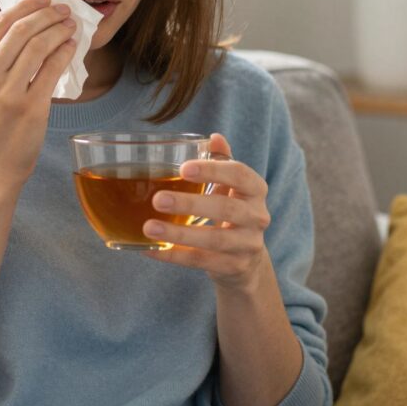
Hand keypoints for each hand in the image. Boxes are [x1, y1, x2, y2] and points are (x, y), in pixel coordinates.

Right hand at [0, 0, 77, 184]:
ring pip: (38, 46)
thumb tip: (27, 25)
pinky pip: (52, 69)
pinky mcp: (30, 108)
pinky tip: (71, 47)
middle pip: (21, 30)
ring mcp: (7, 93)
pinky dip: (64, 53)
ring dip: (59, 29)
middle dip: (47, 13)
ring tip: (70, 25)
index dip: (25, 5)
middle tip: (64, 9)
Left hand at [142, 133, 271, 289]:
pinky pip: (201, 262)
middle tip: (158, 199)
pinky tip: (150, 248)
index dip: (213, 170)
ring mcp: (247, 245)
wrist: (247, 260)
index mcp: (255, 190)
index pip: (239, 175)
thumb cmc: (233, 212)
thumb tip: (214, 137)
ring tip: (149, 227)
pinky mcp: (233, 267)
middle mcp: (257, 217)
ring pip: (214, 240)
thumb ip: (221, 161)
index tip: (184, 168)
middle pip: (226, 209)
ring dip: (179, 234)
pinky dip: (173, 256)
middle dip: (190, 203)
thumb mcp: (231, 186)